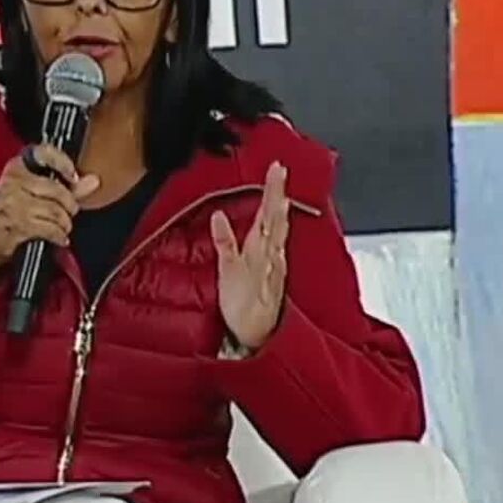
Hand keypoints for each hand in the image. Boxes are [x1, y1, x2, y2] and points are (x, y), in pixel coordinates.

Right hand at [0, 144, 99, 279]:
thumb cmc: (11, 213)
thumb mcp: (34, 194)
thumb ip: (67, 187)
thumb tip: (93, 180)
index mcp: (17, 167)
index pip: (44, 153)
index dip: (63, 163)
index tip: (73, 177)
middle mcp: (12, 181)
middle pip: (56, 189)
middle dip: (69, 205)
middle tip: (69, 212)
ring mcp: (12, 203)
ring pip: (55, 210)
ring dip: (65, 223)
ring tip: (63, 227)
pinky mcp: (15, 225)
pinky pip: (49, 228)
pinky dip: (59, 235)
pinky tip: (59, 237)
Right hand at [210, 161, 289, 349]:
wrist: (261, 334)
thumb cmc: (243, 306)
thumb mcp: (227, 273)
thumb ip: (225, 243)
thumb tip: (219, 216)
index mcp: (260, 248)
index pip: (268, 211)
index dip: (272, 189)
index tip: (277, 168)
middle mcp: (273, 252)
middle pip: (277, 216)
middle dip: (278, 192)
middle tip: (281, 172)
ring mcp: (277, 262)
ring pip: (281, 228)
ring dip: (281, 208)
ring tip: (282, 193)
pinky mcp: (277, 273)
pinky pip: (280, 243)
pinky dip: (280, 228)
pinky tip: (279, 228)